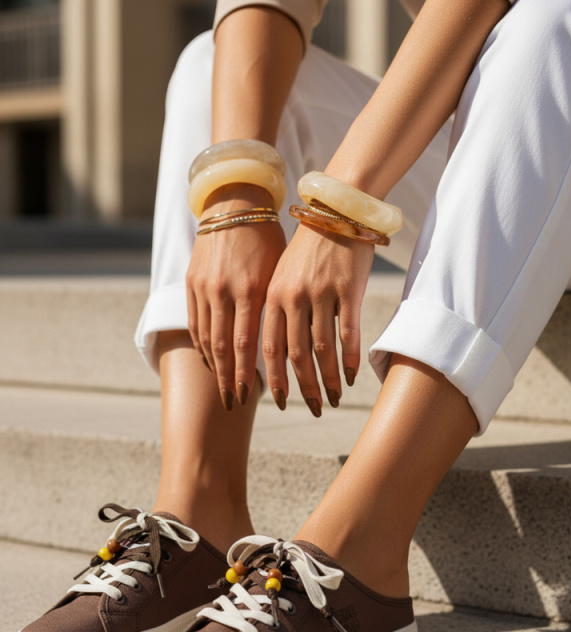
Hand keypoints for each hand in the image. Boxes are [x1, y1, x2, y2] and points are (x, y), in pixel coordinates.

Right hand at [186, 185, 285, 407]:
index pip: (248, 344)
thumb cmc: (268, 239)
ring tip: (223, 389)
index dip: (250, 373)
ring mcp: (204, 287)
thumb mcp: (279, 271)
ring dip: (215, 368)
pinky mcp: (191, 282)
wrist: (234, 203)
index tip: (257, 396)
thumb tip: (292, 343)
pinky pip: (194, 323)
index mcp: (251, 289)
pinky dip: (201, 346)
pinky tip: (210, 362)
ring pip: (206, 339)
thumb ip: (279, 306)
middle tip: (235, 402)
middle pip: (224, 349)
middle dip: (230, 379)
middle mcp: (224, 291)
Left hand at [263, 224, 373, 415]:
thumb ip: (277, 313)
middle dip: (303, 387)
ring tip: (335, 398)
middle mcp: (293, 296)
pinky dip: (350, 358)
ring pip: (323, 348)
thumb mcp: (282, 276)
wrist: (336, 211)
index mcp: (272, 295)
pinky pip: (348, 332)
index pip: (268, 348)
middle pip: (296, 354)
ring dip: (329, 379)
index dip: (273, 379)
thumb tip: (278, 356)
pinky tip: (352, 375)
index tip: (279, 402)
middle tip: (314, 408)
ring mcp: (321, 293)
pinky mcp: (348, 289)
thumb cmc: (307, 249)